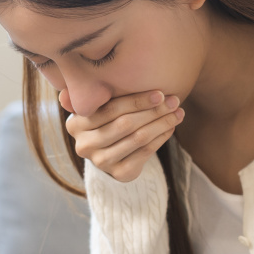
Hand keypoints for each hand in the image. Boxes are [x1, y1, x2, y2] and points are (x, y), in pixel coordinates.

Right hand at [60, 89, 184, 181]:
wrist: (113, 153)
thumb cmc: (109, 121)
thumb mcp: (101, 106)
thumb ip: (97, 93)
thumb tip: (86, 80)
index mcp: (76, 124)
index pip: (110, 110)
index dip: (137, 101)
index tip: (160, 93)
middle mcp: (84, 145)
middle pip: (125, 125)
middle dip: (153, 111)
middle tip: (174, 101)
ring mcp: (100, 162)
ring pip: (138, 139)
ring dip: (162, 124)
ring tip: (178, 113)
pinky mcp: (118, 173)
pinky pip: (145, 152)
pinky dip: (161, 138)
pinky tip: (171, 127)